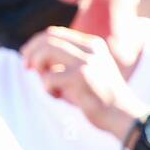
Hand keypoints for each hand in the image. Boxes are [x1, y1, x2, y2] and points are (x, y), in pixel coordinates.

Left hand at [20, 26, 148, 137]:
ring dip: (38, 66)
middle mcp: (90, 48)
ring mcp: (87, 61)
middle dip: (31, 52)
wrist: (123, 115)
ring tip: (46, 83)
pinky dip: (47, 88)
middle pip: (48, 39)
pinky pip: (49, 77)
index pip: (55, 33)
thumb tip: (32, 59)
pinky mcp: (82, 77)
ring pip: (46, 52)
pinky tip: (58, 96)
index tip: (27, 57)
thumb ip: (65, 62)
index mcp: (92, 44)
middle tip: (26, 67)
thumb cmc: (99, 97)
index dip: (36, 43)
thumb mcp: (85, 72)